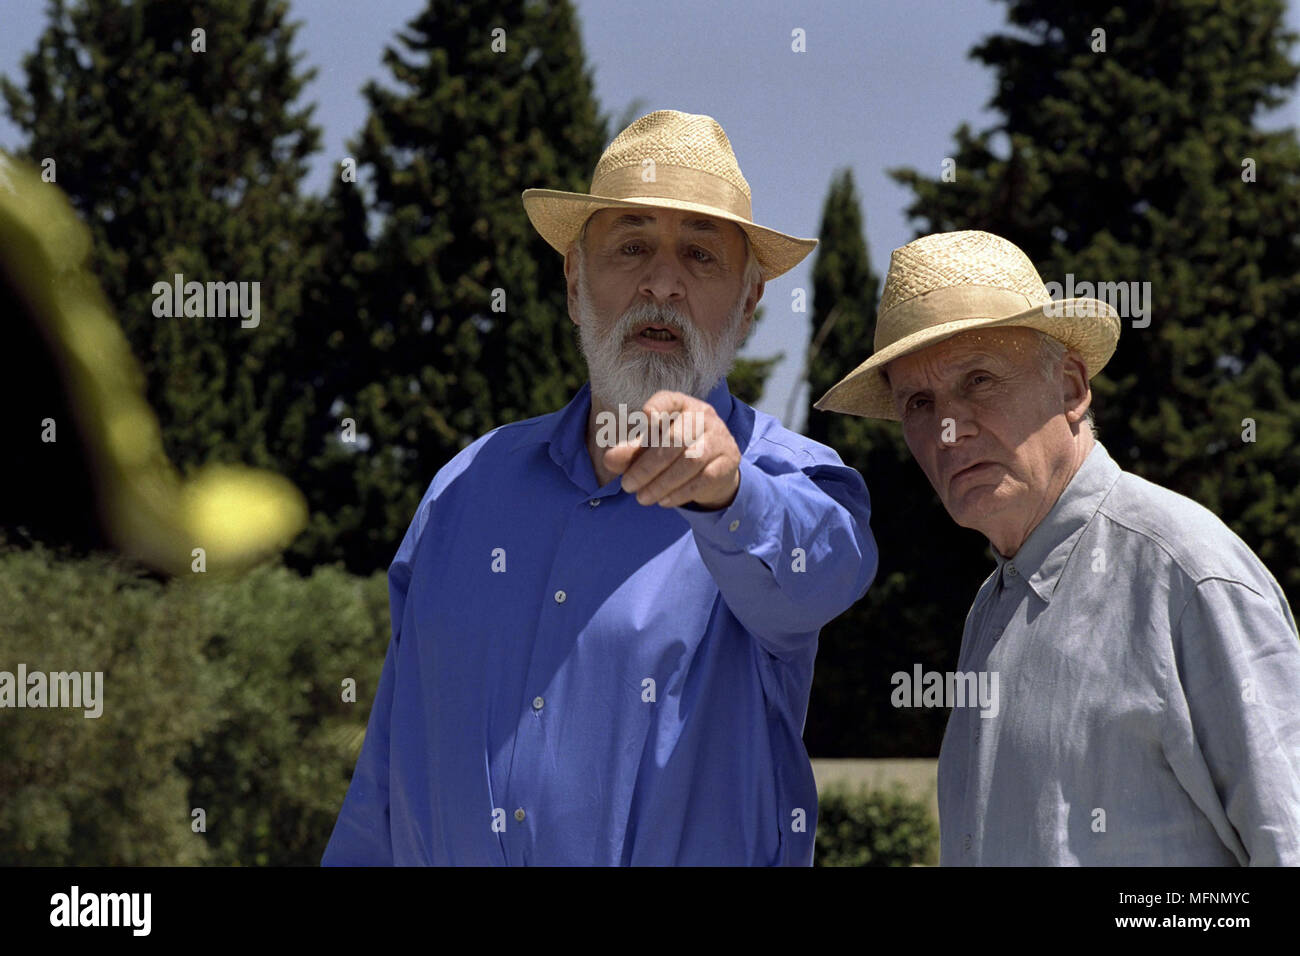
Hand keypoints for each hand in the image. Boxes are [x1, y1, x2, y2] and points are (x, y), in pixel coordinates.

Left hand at [603, 391, 740, 510]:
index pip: (669, 401)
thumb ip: (631, 452)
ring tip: (642, 498)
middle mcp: (703, 416)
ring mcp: (719, 438)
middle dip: (647, 466)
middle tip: (627, 486)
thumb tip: (609, 460)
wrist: (715, 467)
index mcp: (681, 405)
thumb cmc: (675, 451)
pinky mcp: (728, 461)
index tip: (645, 416)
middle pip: (676, 439)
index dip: (658, 407)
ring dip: (662, 483)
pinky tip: (663, 501)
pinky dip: (680, 493)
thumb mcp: (651, 447)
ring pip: (690, 461)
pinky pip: (704, 479)